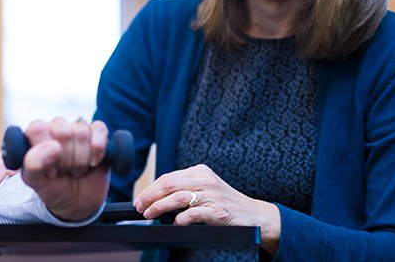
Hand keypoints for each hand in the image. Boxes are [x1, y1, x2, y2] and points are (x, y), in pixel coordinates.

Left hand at [20, 117, 109, 221]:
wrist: (78, 201)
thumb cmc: (54, 188)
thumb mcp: (36, 182)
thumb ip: (33, 163)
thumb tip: (52, 146)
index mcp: (35, 134)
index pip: (38, 129)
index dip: (46, 152)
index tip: (49, 169)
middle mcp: (56, 127)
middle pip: (63, 132)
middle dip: (66, 160)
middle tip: (64, 171)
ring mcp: (77, 128)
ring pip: (82, 133)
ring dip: (82, 160)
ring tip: (76, 169)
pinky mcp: (97, 132)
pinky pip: (100, 130)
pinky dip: (98, 150)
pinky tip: (93, 162)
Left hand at [133, 164, 280, 254]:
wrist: (254, 215)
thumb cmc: (224, 203)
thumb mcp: (205, 188)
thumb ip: (184, 188)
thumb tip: (155, 197)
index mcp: (200, 171)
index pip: (168, 177)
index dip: (151, 188)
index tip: (140, 198)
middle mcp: (205, 180)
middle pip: (170, 185)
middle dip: (151, 196)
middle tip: (140, 206)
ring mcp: (212, 195)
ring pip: (179, 197)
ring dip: (160, 207)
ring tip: (149, 214)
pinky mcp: (219, 211)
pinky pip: (195, 213)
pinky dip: (182, 218)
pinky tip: (174, 223)